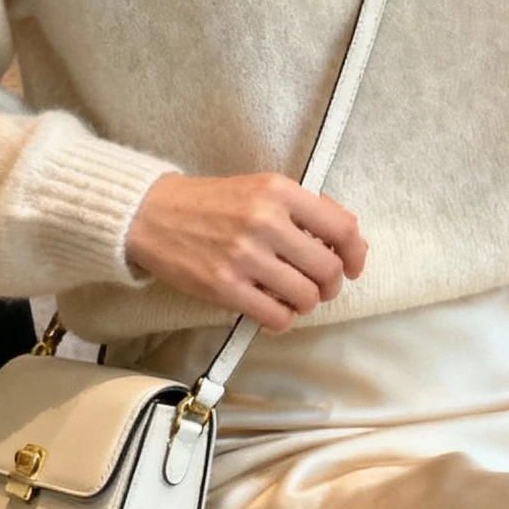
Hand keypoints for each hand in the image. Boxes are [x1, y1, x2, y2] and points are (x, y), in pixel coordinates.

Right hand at [126, 172, 367, 330]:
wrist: (151, 215)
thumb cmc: (211, 204)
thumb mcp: (261, 188)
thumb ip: (305, 209)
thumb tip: (350, 239)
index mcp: (279, 191)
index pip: (342, 229)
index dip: (356, 254)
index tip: (353, 266)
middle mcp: (265, 221)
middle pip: (328, 270)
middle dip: (330, 286)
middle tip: (317, 286)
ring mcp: (244, 256)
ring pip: (306, 298)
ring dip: (305, 304)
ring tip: (290, 296)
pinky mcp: (224, 287)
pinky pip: (276, 317)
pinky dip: (281, 320)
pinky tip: (270, 309)